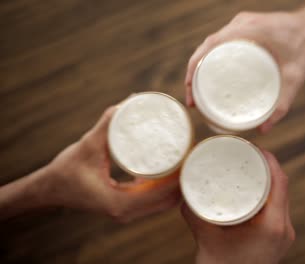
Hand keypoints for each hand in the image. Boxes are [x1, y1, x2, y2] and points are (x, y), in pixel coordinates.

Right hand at [0, 106, 180, 221]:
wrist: (50, 189)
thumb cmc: (66, 170)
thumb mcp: (89, 145)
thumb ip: (109, 123)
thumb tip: (131, 101)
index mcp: (120, 203)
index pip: (164, 193)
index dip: (181, 176)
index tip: (191, 155)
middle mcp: (126, 212)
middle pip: (168, 199)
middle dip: (183, 178)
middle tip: (192, 153)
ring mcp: (126, 212)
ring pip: (163, 202)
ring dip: (176, 183)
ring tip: (186, 158)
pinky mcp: (125, 208)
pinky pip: (153, 200)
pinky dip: (164, 187)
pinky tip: (171, 169)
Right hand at [181, 151, 294, 263]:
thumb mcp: (204, 237)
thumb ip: (193, 209)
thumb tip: (183, 185)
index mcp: (272, 226)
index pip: (280, 182)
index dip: (270, 160)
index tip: (254, 147)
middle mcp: (283, 228)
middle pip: (283, 186)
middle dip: (268, 166)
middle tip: (248, 153)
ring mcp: (284, 235)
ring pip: (282, 197)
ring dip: (270, 179)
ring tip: (251, 166)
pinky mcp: (279, 238)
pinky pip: (278, 208)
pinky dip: (269, 194)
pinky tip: (255, 189)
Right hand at [185, 10, 304, 132]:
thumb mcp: (296, 77)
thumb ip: (283, 104)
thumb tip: (264, 129)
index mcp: (248, 29)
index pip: (210, 46)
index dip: (194, 68)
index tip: (190, 91)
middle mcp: (241, 24)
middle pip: (206, 46)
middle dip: (193, 72)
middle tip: (192, 99)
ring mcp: (242, 24)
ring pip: (212, 44)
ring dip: (201, 64)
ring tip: (197, 91)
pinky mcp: (246, 27)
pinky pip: (222, 42)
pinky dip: (212, 58)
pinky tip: (212, 77)